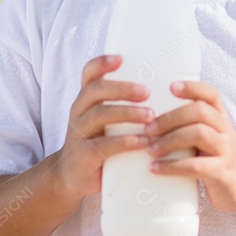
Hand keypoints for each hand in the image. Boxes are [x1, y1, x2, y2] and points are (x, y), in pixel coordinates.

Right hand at [54, 54, 152, 200]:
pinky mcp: (83, 156)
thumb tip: (163, 89)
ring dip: (127, 113)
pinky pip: (103, 146)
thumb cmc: (99, 142)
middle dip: (122, 88)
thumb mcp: (105, 121)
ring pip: (99, 115)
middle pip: (96, 90)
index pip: (88, 74)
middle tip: (147, 92)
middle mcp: (79, 112)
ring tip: (150, 115)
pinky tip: (143, 141)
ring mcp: (78, 133)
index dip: (102, 63)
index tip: (121, 58)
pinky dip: (125, 142)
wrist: (72, 177)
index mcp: (86, 99)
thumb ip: (123, 105)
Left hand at [144, 81, 235, 212]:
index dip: (192, 87)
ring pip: (199, 134)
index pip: (210, 94)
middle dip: (171, 118)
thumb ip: (190, 126)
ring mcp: (226, 150)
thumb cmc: (217, 159)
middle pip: (200, 111)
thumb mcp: (210, 137)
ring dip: (170, 140)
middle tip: (148, 128)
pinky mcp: (222, 172)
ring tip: (151, 150)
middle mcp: (225, 130)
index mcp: (221, 118)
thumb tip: (150, 120)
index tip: (170, 87)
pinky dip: (172, 166)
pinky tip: (156, 168)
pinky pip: (196, 165)